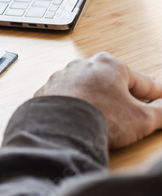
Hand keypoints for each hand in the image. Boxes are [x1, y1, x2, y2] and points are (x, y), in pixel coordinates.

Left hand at [34, 52, 161, 148]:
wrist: (58, 130)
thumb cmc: (100, 118)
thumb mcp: (143, 119)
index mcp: (110, 65)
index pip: (144, 82)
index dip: (157, 95)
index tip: (161, 99)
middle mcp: (83, 65)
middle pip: (115, 84)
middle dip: (126, 99)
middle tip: (135, 114)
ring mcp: (62, 78)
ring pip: (90, 91)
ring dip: (100, 103)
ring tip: (107, 120)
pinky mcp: (46, 93)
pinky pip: (69, 100)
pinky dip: (77, 108)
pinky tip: (83, 120)